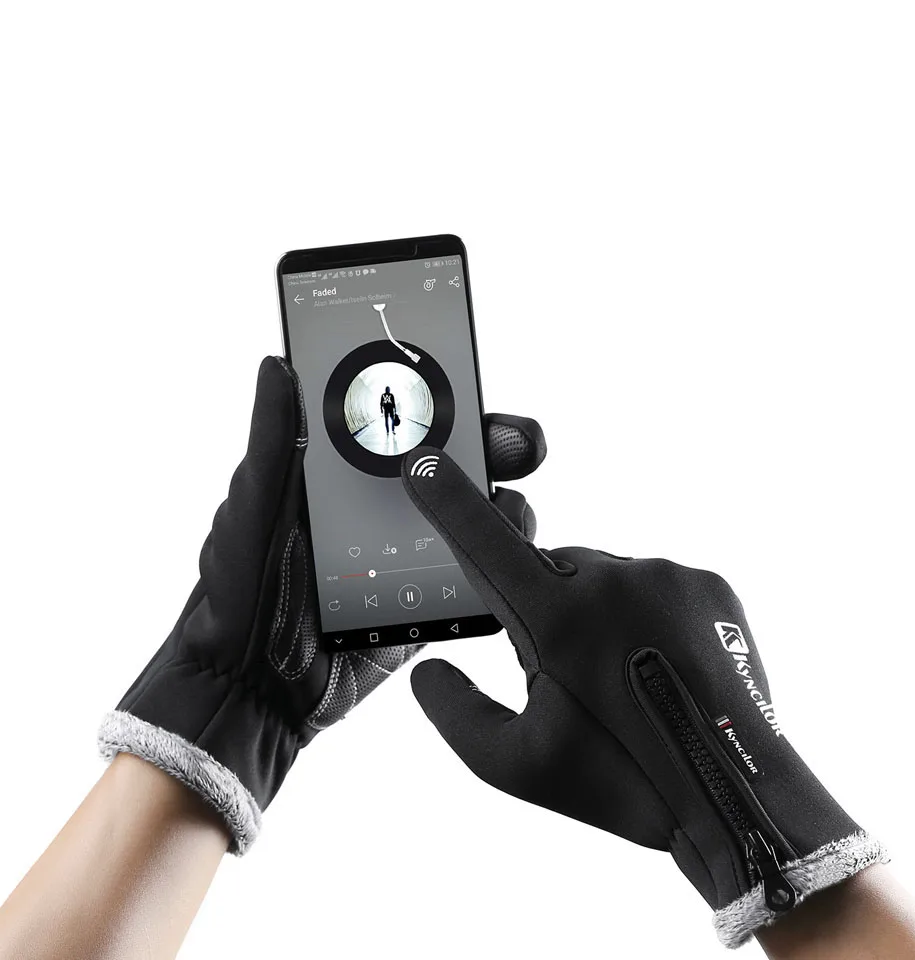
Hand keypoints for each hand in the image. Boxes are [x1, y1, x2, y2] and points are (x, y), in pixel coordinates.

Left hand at [98, 358, 545, 852]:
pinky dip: (500, 569)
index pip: (409, 422)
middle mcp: (388, 507)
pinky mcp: (427, 603)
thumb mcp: (253, 504)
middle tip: (522, 447)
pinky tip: (509, 567)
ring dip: (508, 510)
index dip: (448, 400)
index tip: (473, 384)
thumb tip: (276, 364)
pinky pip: (478, 579)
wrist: (247, 684)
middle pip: (459, 465)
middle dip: (501, 446)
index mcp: (348, 473)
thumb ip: (273, 438)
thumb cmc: (237, 586)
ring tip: (513, 516)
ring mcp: (412, 554)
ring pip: (479, 520)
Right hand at [402, 448, 885, 948]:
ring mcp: (665, 575)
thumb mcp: (517, 766)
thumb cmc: (624, 782)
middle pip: (545, 570)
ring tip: (625, 678)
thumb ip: (455, 711)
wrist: (739, 795)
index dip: (448, 500)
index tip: (424, 464)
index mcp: (556, 619)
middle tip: (570, 676)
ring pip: (600, 577)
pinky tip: (660, 664)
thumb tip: (427, 670)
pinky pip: (651, 583)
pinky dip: (642, 614)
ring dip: (595, 613)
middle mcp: (611, 580)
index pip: (483, 542)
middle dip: (541, 610)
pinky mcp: (706, 582)